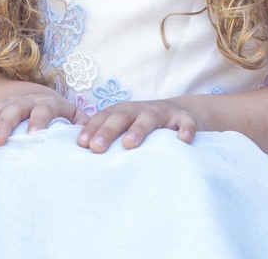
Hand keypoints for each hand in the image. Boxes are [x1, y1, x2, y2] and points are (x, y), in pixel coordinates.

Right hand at [0, 89, 88, 146]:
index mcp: (49, 103)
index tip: (34, 136)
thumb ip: (82, 126)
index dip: (39, 121)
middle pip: (14, 109)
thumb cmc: (59, 115)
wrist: (33, 94)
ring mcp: (6, 104)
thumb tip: (92, 141)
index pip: (45, 109)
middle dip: (5, 124)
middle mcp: (25, 101)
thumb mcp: (72, 116)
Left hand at [77, 100, 198, 152]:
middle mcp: (141, 110)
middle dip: (108, 131)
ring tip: (129, 144)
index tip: (81, 145)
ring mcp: (164, 113)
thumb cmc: (147, 126)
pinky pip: (186, 123)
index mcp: (125, 112)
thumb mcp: (128, 127)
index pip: (104, 117)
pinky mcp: (186, 118)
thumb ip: (110, 139)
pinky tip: (182, 141)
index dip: (92, 128)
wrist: (184, 113)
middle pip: (122, 116)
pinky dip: (185, 130)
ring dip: (139, 129)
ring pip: (150, 118)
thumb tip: (84, 158)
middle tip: (96, 148)